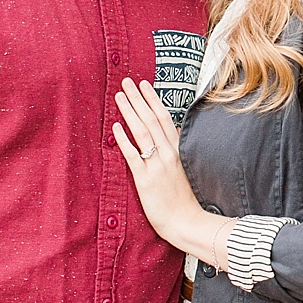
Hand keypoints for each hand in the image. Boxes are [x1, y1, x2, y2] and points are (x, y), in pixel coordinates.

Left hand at [113, 78, 206, 244]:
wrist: (187, 221)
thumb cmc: (184, 199)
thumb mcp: (183, 169)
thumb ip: (174, 150)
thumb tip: (166, 134)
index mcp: (177, 149)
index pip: (164, 118)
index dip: (152, 99)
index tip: (143, 84)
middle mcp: (168, 153)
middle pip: (151, 119)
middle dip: (137, 98)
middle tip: (126, 81)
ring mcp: (157, 165)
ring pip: (142, 132)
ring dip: (129, 111)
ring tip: (119, 96)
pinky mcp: (146, 179)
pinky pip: (133, 155)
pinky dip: (124, 140)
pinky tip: (115, 127)